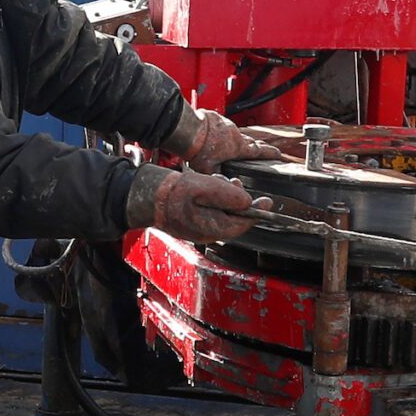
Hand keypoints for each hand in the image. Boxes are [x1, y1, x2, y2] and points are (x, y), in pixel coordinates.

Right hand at [139, 169, 274, 243]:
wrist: (147, 197)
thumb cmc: (173, 193)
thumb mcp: (205, 187)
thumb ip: (229, 195)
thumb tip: (248, 202)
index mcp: (213, 227)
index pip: (243, 224)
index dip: (258, 212)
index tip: (268, 202)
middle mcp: (208, 233)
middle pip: (234, 220)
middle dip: (239, 202)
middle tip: (235, 183)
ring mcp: (199, 230)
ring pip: (223, 216)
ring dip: (226, 200)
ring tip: (219, 182)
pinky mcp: (192, 224)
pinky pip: (211, 215)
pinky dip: (215, 202)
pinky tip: (208, 189)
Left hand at [178, 107, 284, 168]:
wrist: (187, 129)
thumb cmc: (198, 149)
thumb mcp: (210, 170)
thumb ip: (220, 178)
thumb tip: (225, 187)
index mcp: (238, 147)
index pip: (259, 150)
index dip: (269, 153)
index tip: (277, 154)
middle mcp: (235, 133)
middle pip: (249, 141)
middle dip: (256, 146)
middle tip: (261, 149)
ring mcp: (226, 124)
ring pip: (235, 134)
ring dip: (236, 140)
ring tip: (233, 146)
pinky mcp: (215, 118)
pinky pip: (223, 126)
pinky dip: (222, 133)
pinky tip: (215, 138)